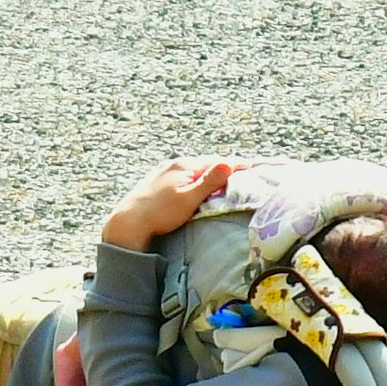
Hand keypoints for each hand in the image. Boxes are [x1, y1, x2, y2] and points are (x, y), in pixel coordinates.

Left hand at [101, 157, 235, 250]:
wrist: (127, 223)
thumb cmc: (159, 214)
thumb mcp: (189, 199)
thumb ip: (209, 181)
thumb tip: (229, 164)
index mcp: (186, 165)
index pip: (220, 162)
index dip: (241, 165)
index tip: (259, 166)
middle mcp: (176, 163)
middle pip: (209, 163)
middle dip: (228, 166)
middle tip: (248, 170)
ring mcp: (165, 170)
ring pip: (197, 168)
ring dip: (212, 172)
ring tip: (228, 177)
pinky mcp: (158, 179)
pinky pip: (186, 174)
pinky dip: (199, 177)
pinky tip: (200, 184)